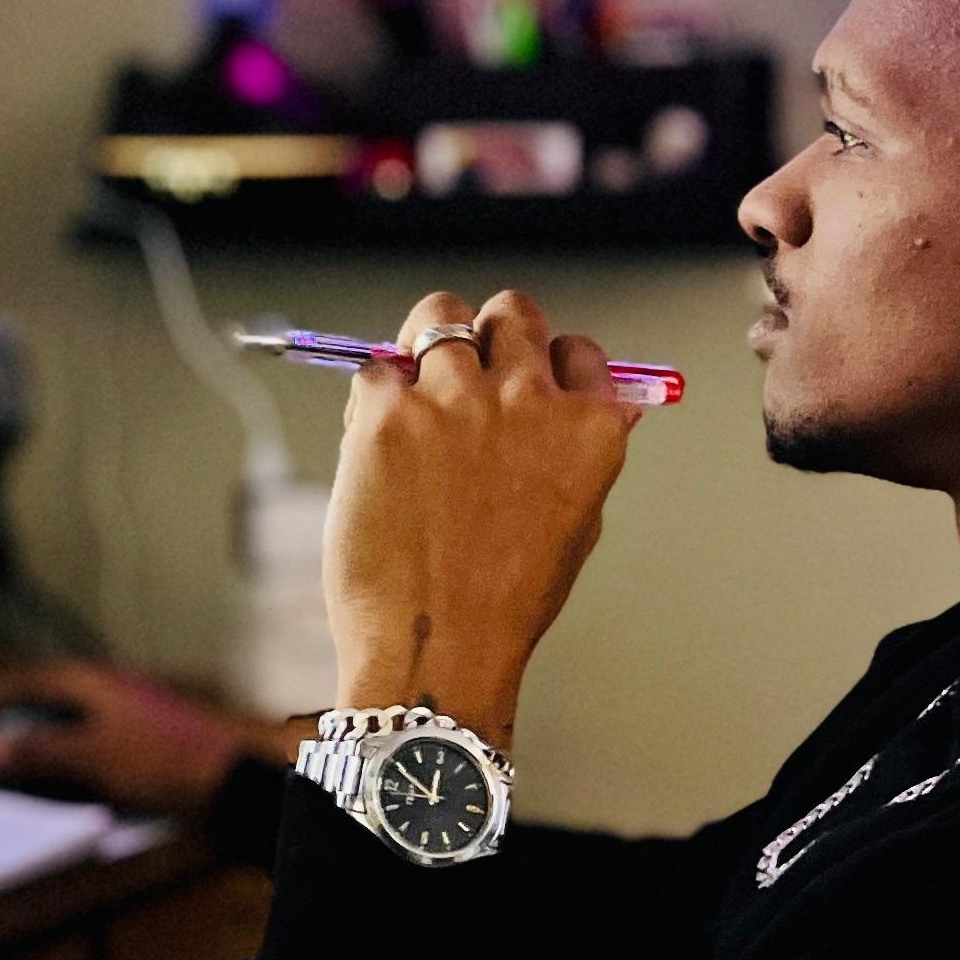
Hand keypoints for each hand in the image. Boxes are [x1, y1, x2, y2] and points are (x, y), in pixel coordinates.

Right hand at [0, 663, 290, 813]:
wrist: (232, 782)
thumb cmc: (162, 761)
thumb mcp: (92, 756)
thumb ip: (39, 751)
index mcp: (93, 682)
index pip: (26, 681)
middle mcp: (108, 693)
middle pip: (44, 704)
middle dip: (7, 725)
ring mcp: (127, 718)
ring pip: (65, 729)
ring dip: (34, 747)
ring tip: (4, 771)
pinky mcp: (142, 746)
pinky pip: (86, 749)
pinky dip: (61, 763)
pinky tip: (53, 786)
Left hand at [323, 290, 640, 750]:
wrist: (437, 647)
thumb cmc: (502, 602)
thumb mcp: (574, 524)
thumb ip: (577, 452)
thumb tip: (586, 403)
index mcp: (588, 429)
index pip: (577, 350)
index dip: (546, 360)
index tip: (522, 379)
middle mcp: (528, 401)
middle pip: (511, 311)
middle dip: (485, 332)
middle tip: (457, 368)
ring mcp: (456, 400)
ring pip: (437, 314)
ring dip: (422, 343)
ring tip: (408, 389)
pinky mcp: (389, 412)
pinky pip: (374, 370)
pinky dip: (371, 398)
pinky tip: (374, 447)